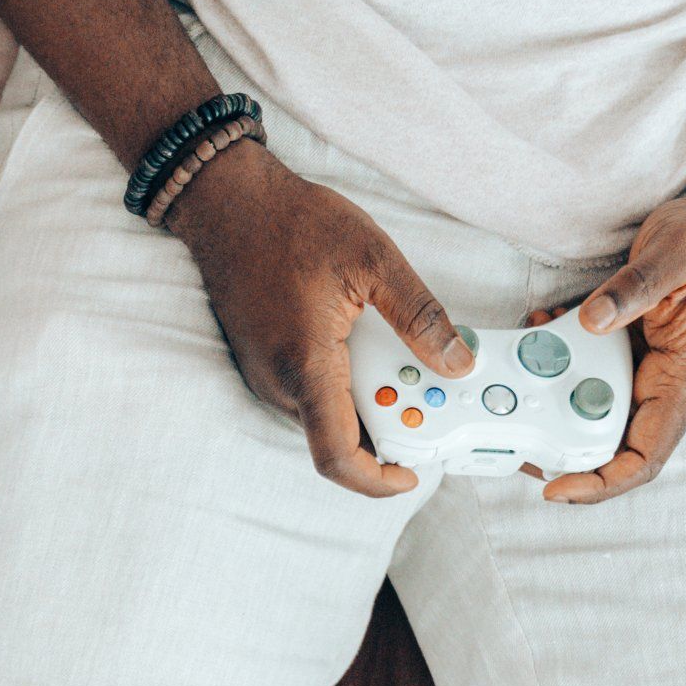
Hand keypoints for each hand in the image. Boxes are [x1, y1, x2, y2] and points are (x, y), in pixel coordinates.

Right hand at [167, 140, 476, 496]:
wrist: (228, 203)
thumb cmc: (292, 223)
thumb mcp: (374, 258)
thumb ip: (421, 316)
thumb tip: (457, 362)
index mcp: (306, 365)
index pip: (337, 457)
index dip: (376, 481)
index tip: (411, 474)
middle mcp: (279, 382)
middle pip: (340, 437)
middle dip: (389, 424)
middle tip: (428, 389)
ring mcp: (267, 376)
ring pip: (327, 415)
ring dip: (368, 400)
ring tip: (398, 355)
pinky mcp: (265, 364)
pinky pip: (312, 392)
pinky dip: (345, 383)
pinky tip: (365, 343)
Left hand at [543, 194, 685, 503]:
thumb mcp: (673, 256)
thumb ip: (634, 288)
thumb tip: (592, 321)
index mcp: (685, 382)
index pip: (644, 458)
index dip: (601, 483)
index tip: (557, 488)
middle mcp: (665, 391)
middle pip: (609, 448)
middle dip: (558, 444)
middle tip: (515, 428)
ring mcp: (646, 379)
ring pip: (590, 414)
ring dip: (552, 396)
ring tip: (524, 361)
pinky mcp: (628, 363)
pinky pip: (587, 380)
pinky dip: (558, 365)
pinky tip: (541, 332)